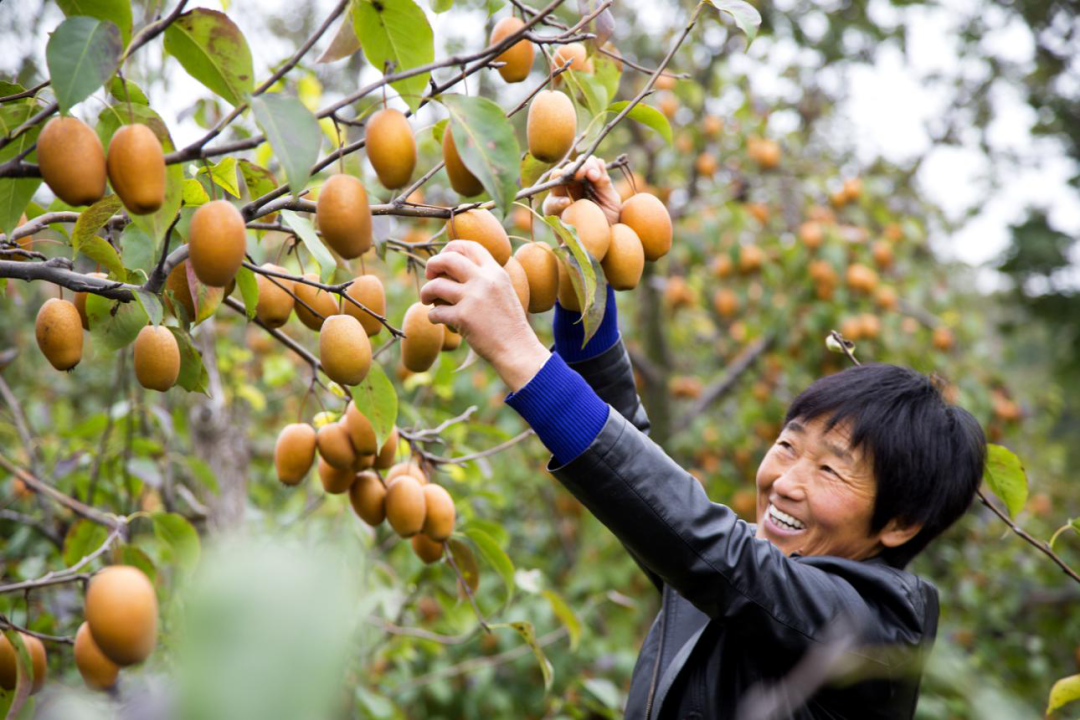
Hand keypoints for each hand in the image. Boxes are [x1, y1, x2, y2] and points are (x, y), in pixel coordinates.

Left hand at [421, 240, 550, 391]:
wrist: (516, 348)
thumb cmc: (508, 324)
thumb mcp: (503, 291)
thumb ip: (485, 278)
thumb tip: (454, 266)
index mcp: (496, 272)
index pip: (469, 246)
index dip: (450, 248)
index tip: (443, 259)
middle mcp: (484, 280)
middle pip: (448, 259)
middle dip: (432, 264)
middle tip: (429, 275)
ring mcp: (472, 298)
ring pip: (435, 285)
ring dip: (426, 292)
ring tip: (427, 300)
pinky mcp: (463, 317)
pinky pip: (435, 312)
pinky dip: (432, 316)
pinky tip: (437, 320)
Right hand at [541, 156, 621, 224]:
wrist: (605, 246)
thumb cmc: (609, 222)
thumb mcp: (611, 201)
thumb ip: (604, 183)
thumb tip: (597, 161)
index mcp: (587, 181)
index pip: (584, 164)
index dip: (588, 165)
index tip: (596, 177)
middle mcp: (572, 187)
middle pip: (568, 169)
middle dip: (574, 168)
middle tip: (584, 174)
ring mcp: (561, 199)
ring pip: (555, 182)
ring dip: (562, 176)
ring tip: (572, 180)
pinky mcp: (554, 215)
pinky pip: (550, 204)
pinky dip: (556, 201)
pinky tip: (566, 203)